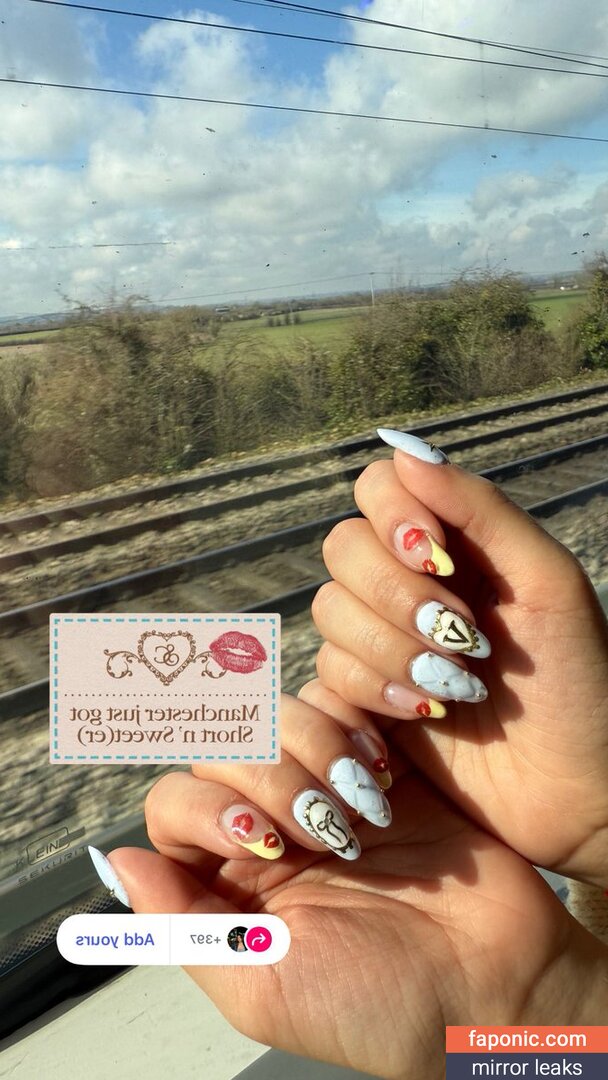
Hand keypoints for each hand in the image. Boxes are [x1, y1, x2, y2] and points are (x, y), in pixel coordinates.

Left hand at [105, 692, 607, 1079]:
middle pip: (225, 745)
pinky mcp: (380, 760)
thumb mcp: (262, 986)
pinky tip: (383, 775)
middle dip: (269, 774)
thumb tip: (115, 861)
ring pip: (279, 715)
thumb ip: (181, 925)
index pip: (176, 802)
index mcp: (229, 881)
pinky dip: (355, 727)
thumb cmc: (378, 1004)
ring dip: (315, 750)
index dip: (208, 805)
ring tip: (363, 808)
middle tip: (324, 829)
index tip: (261, 840)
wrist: (493, 983)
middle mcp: (270, 825)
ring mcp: (325, 787)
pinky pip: (343, 705)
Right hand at [311, 440, 607, 886]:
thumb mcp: (547, 580)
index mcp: (456, 541)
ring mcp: (385, 638)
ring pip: (329, 611)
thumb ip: (481, 507)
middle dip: (398, 598)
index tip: (441, 559)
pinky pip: (329, 671)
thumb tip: (402, 445)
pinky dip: (377, 690)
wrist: (577, 789)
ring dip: (391, 650)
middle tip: (463, 641)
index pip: (380, 488)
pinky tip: (428, 715)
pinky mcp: (367, 695)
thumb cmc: (580, 681)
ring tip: (455, 689)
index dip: (395, 518)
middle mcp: (411, 580)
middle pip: (344, 548)